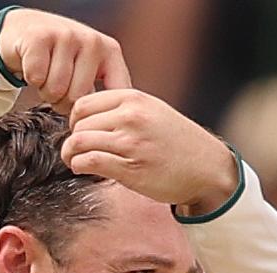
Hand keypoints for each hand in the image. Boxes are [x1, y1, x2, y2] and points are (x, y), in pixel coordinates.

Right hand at [0, 9, 130, 113]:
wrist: (28, 30)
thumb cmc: (60, 60)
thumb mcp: (88, 74)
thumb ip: (102, 96)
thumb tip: (109, 131)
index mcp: (110, 52)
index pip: (111, 97)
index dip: (94, 116)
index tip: (86, 121)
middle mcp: (92, 41)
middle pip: (77, 99)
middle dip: (62, 102)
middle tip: (59, 88)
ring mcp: (66, 36)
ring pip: (55, 90)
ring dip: (45, 91)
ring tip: (47, 76)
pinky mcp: (40, 37)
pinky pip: (36, 78)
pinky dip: (30, 78)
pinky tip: (35, 65)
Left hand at [61, 89, 237, 212]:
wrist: (206, 168)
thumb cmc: (178, 143)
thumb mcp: (153, 111)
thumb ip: (124, 109)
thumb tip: (88, 117)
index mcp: (134, 99)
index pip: (83, 103)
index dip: (75, 120)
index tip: (81, 132)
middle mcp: (131, 117)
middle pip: (78, 124)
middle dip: (72, 139)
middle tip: (77, 151)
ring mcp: (130, 143)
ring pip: (79, 142)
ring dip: (71, 155)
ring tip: (76, 161)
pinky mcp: (129, 168)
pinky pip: (89, 162)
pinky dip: (79, 166)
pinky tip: (84, 169)